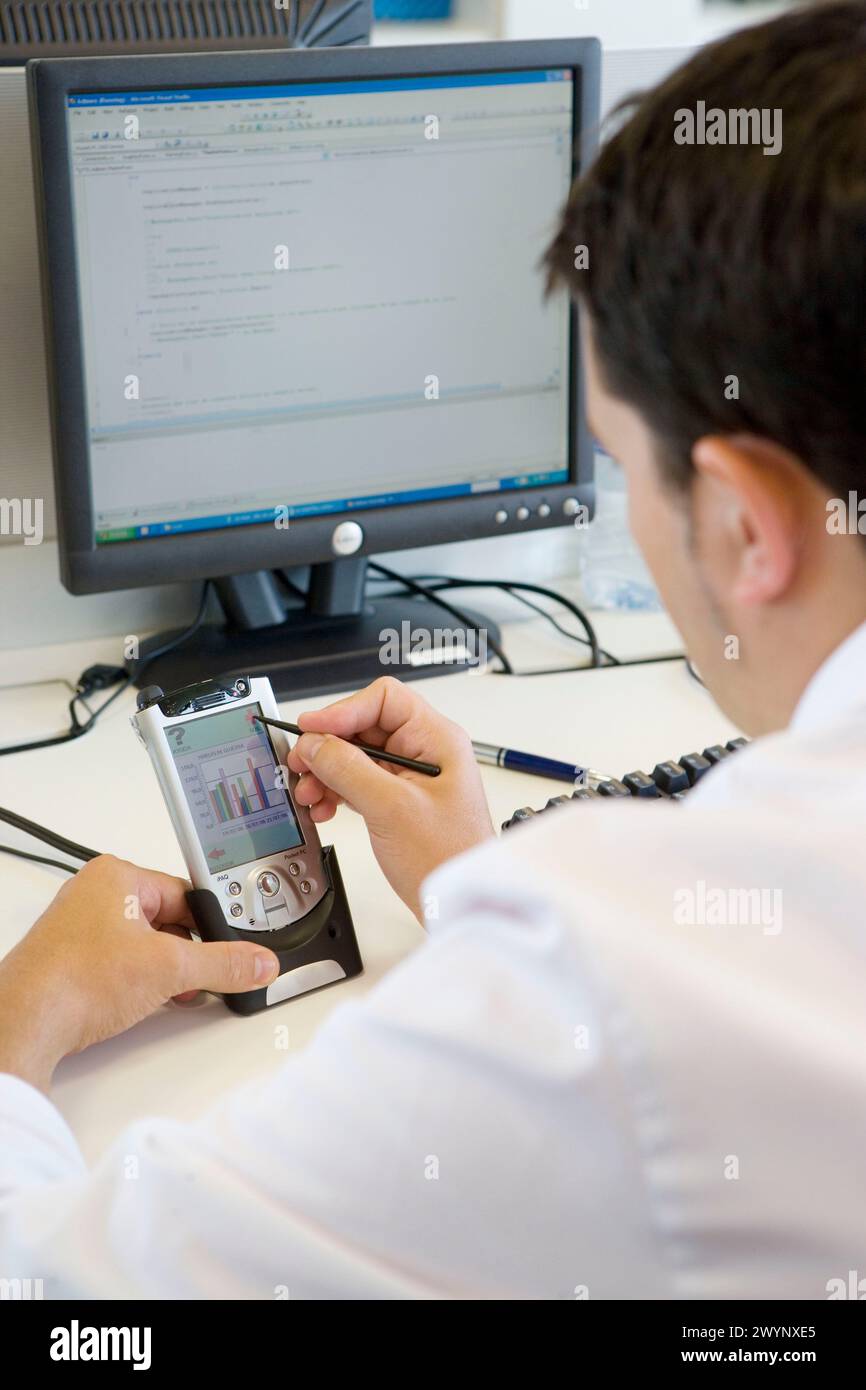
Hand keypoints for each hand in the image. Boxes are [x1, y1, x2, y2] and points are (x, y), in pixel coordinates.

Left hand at [0, 855, 279, 1091]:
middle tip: (198, 977)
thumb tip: (258, 962)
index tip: (230, 948)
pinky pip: (119, 963)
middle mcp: (94, 894)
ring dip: (161, 972)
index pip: (186, 893)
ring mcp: (79, 928)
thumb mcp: (169, 968)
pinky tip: (138, 1003)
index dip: (211, 925)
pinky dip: (136, 983)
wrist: (23, 1023)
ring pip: (143, 945)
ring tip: (165, 993)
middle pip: (167, 921)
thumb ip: (223, 964)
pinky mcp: (71, 959)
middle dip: (185, 954)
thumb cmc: (74, 979)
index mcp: (116, 875)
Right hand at [287, 676, 493, 918]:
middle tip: (301, 765)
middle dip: (328, 747)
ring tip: (309, 793)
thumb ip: (348, 769)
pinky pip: (358, 781)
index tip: (310, 730)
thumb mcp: (390, 807)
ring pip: (356, 755)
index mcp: (437, 739)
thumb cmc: (447, 859)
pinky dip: (336, 791)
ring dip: (326, 771)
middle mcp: (425, 751)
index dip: (343, 711)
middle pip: (364, 727)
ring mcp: (411, 777)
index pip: (384, 700)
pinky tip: (323, 807)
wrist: (457, 905)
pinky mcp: (398, 800)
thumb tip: (315, 743)